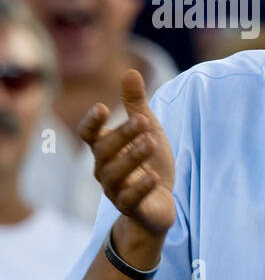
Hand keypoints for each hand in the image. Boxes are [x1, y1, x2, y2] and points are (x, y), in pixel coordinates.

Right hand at [79, 69, 174, 237]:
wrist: (159, 205)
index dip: (92, 122)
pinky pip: (130, 199)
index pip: (90, 135)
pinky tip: (154, 177)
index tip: (101, 107)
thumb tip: (130, 71)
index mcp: (106, 149)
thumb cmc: (149, 164)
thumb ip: (137, 105)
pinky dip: (140, 188)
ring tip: (151, 143)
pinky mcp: (131, 208)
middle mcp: (104, 169)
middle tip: (143, 121)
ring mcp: (115, 190)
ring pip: (115, 175)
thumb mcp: (148, 131)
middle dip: (122, 135)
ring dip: (132, 158)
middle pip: (104, 151)